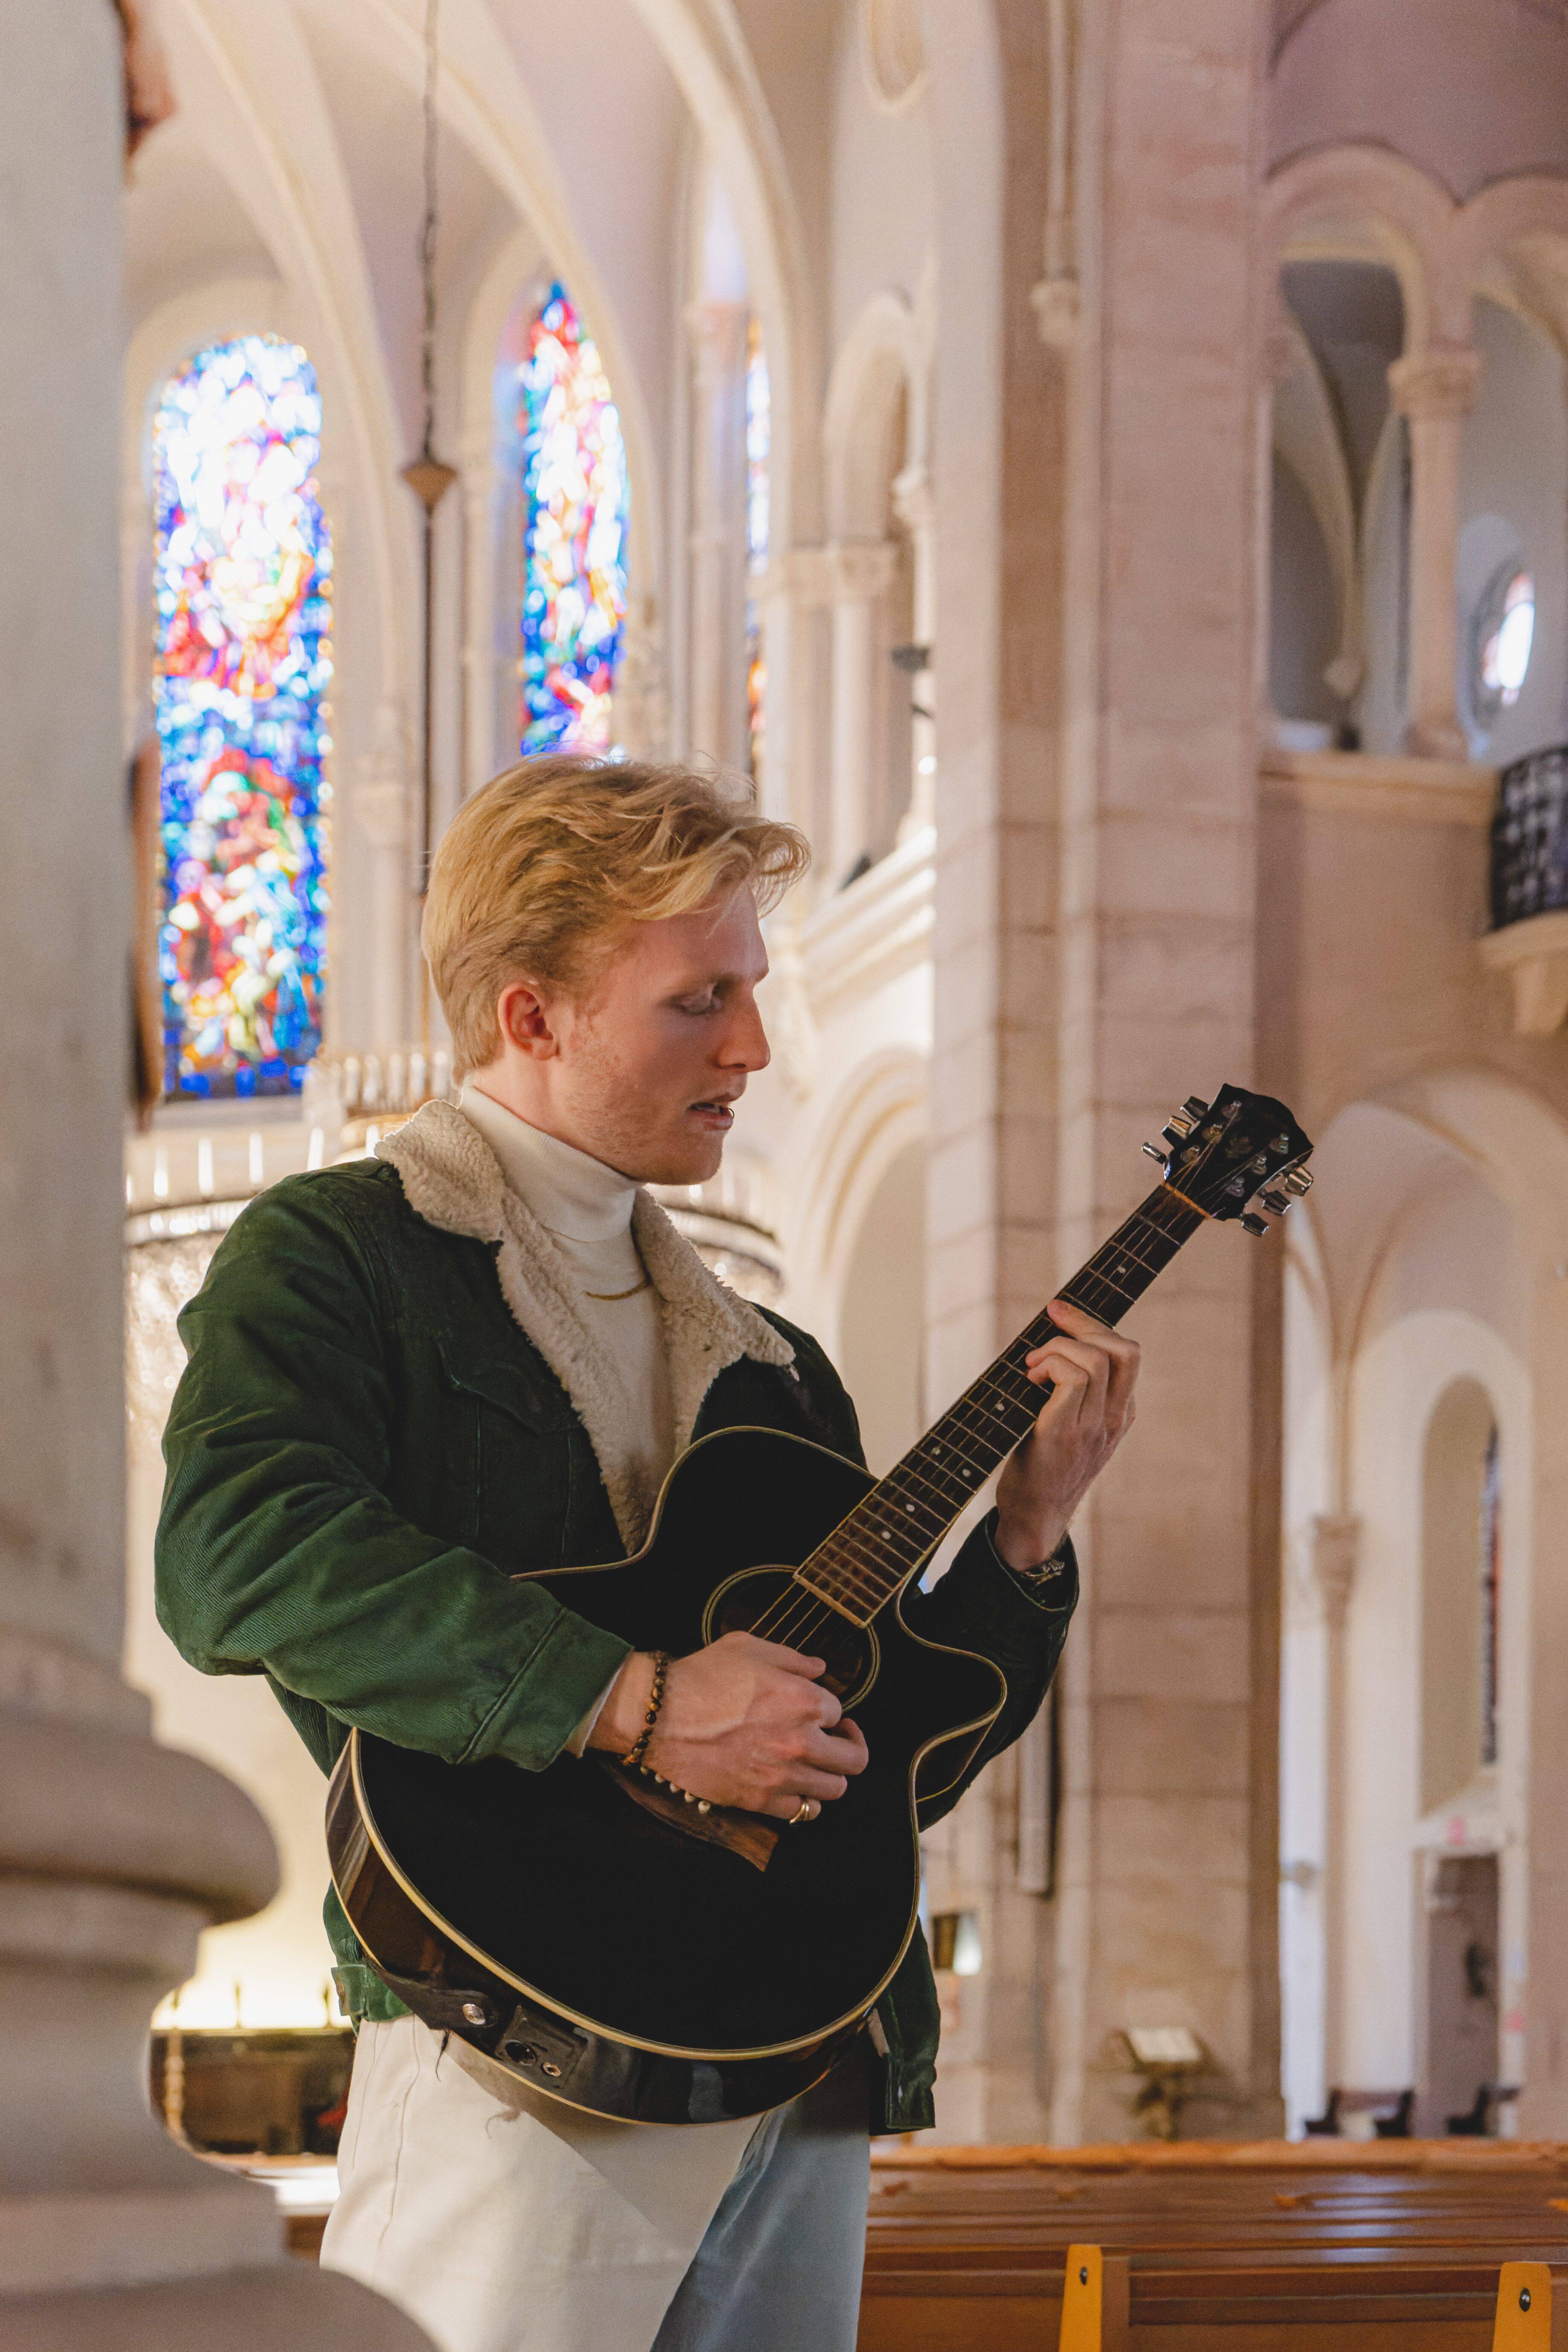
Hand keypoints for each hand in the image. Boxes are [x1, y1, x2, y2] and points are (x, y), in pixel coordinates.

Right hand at [588, 1632, 868, 1820]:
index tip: (817, 1709)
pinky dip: (807, 1802)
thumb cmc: (700, 1678)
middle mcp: (801, 1741)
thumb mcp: (748, 1647)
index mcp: (804, 1701)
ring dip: (831, 1774)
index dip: (828, 1708)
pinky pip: (804, 1812)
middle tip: (836, 1738)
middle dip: (849, 1745)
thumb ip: (792, 1659)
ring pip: (835, 1789)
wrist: (659, 1717)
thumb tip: (820, 1669)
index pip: (839, 1711)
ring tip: (818, 1763)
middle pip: (853, 1758)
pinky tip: (796, 1786)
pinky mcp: (761, 1801)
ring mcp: (782, 1776)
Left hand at [993, 1298, 1138, 1570]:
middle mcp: (1114, 1419)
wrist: (1033, 1516)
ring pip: (1097, 1360)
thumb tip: (1049, 1342)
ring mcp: (1094, 1428)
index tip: (1060, 1312)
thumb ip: (1076, 1394)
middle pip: (1124, 1350)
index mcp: (1120, 1414)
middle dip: (1083, 1323)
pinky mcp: (1066, 1435)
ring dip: (1056, 1348)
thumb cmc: (1043, 1465)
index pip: (1128, 1354)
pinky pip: (1072, 1379)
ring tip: (1032, 1367)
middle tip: (1049, 1322)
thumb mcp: (1072, 1426)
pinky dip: (1048, 1366)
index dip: (1094, 1324)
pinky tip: (1029, 1380)